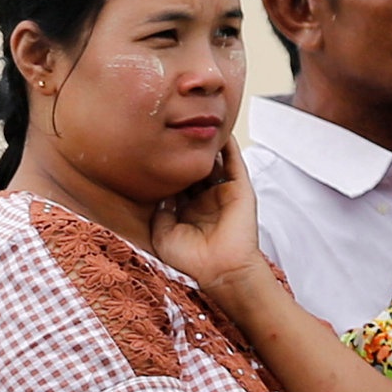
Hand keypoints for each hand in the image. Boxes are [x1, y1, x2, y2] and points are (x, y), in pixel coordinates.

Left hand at [151, 137, 266, 303]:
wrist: (221, 270)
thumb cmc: (192, 260)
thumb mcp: (163, 235)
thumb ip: (159, 212)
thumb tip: (157, 192)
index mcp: (188, 210)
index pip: (175, 181)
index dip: (165, 166)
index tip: (151, 147)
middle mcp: (205, 199)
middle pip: (193, 167)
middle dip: (184, 151)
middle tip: (170, 127)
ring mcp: (223, 192)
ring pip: (214, 161)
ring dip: (205, 145)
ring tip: (194, 121)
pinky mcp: (240, 189)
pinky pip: (234, 161)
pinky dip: (228, 145)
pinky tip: (219, 129)